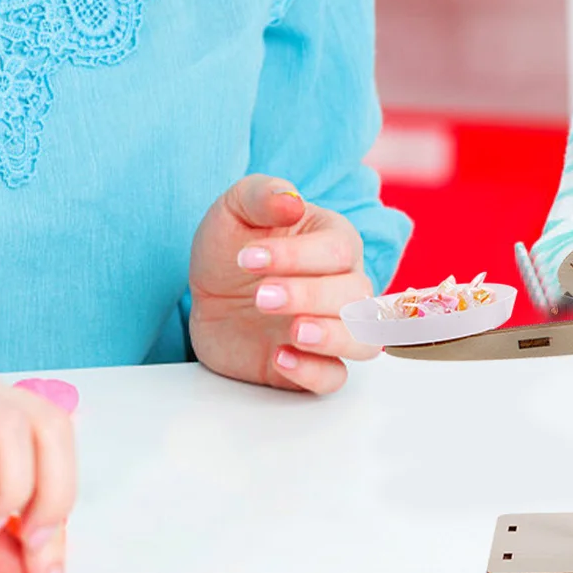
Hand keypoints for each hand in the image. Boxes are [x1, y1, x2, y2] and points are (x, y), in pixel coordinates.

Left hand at [188, 175, 378, 393]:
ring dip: (332, 336)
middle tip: (260, 296)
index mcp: (336, 241)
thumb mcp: (236, 208)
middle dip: (309, 296)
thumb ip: (264, 194)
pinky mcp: (310, 365)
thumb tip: (293, 200)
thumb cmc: (233, 243)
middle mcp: (344, 285)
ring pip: (365, 340)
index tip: (247, 258)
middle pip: (356, 295)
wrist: (208, 293)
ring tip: (292, 331)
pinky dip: (315, 372)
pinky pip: (334, 377)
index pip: (339, 250)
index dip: (297, 256)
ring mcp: (330, 328)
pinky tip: (279, 358)